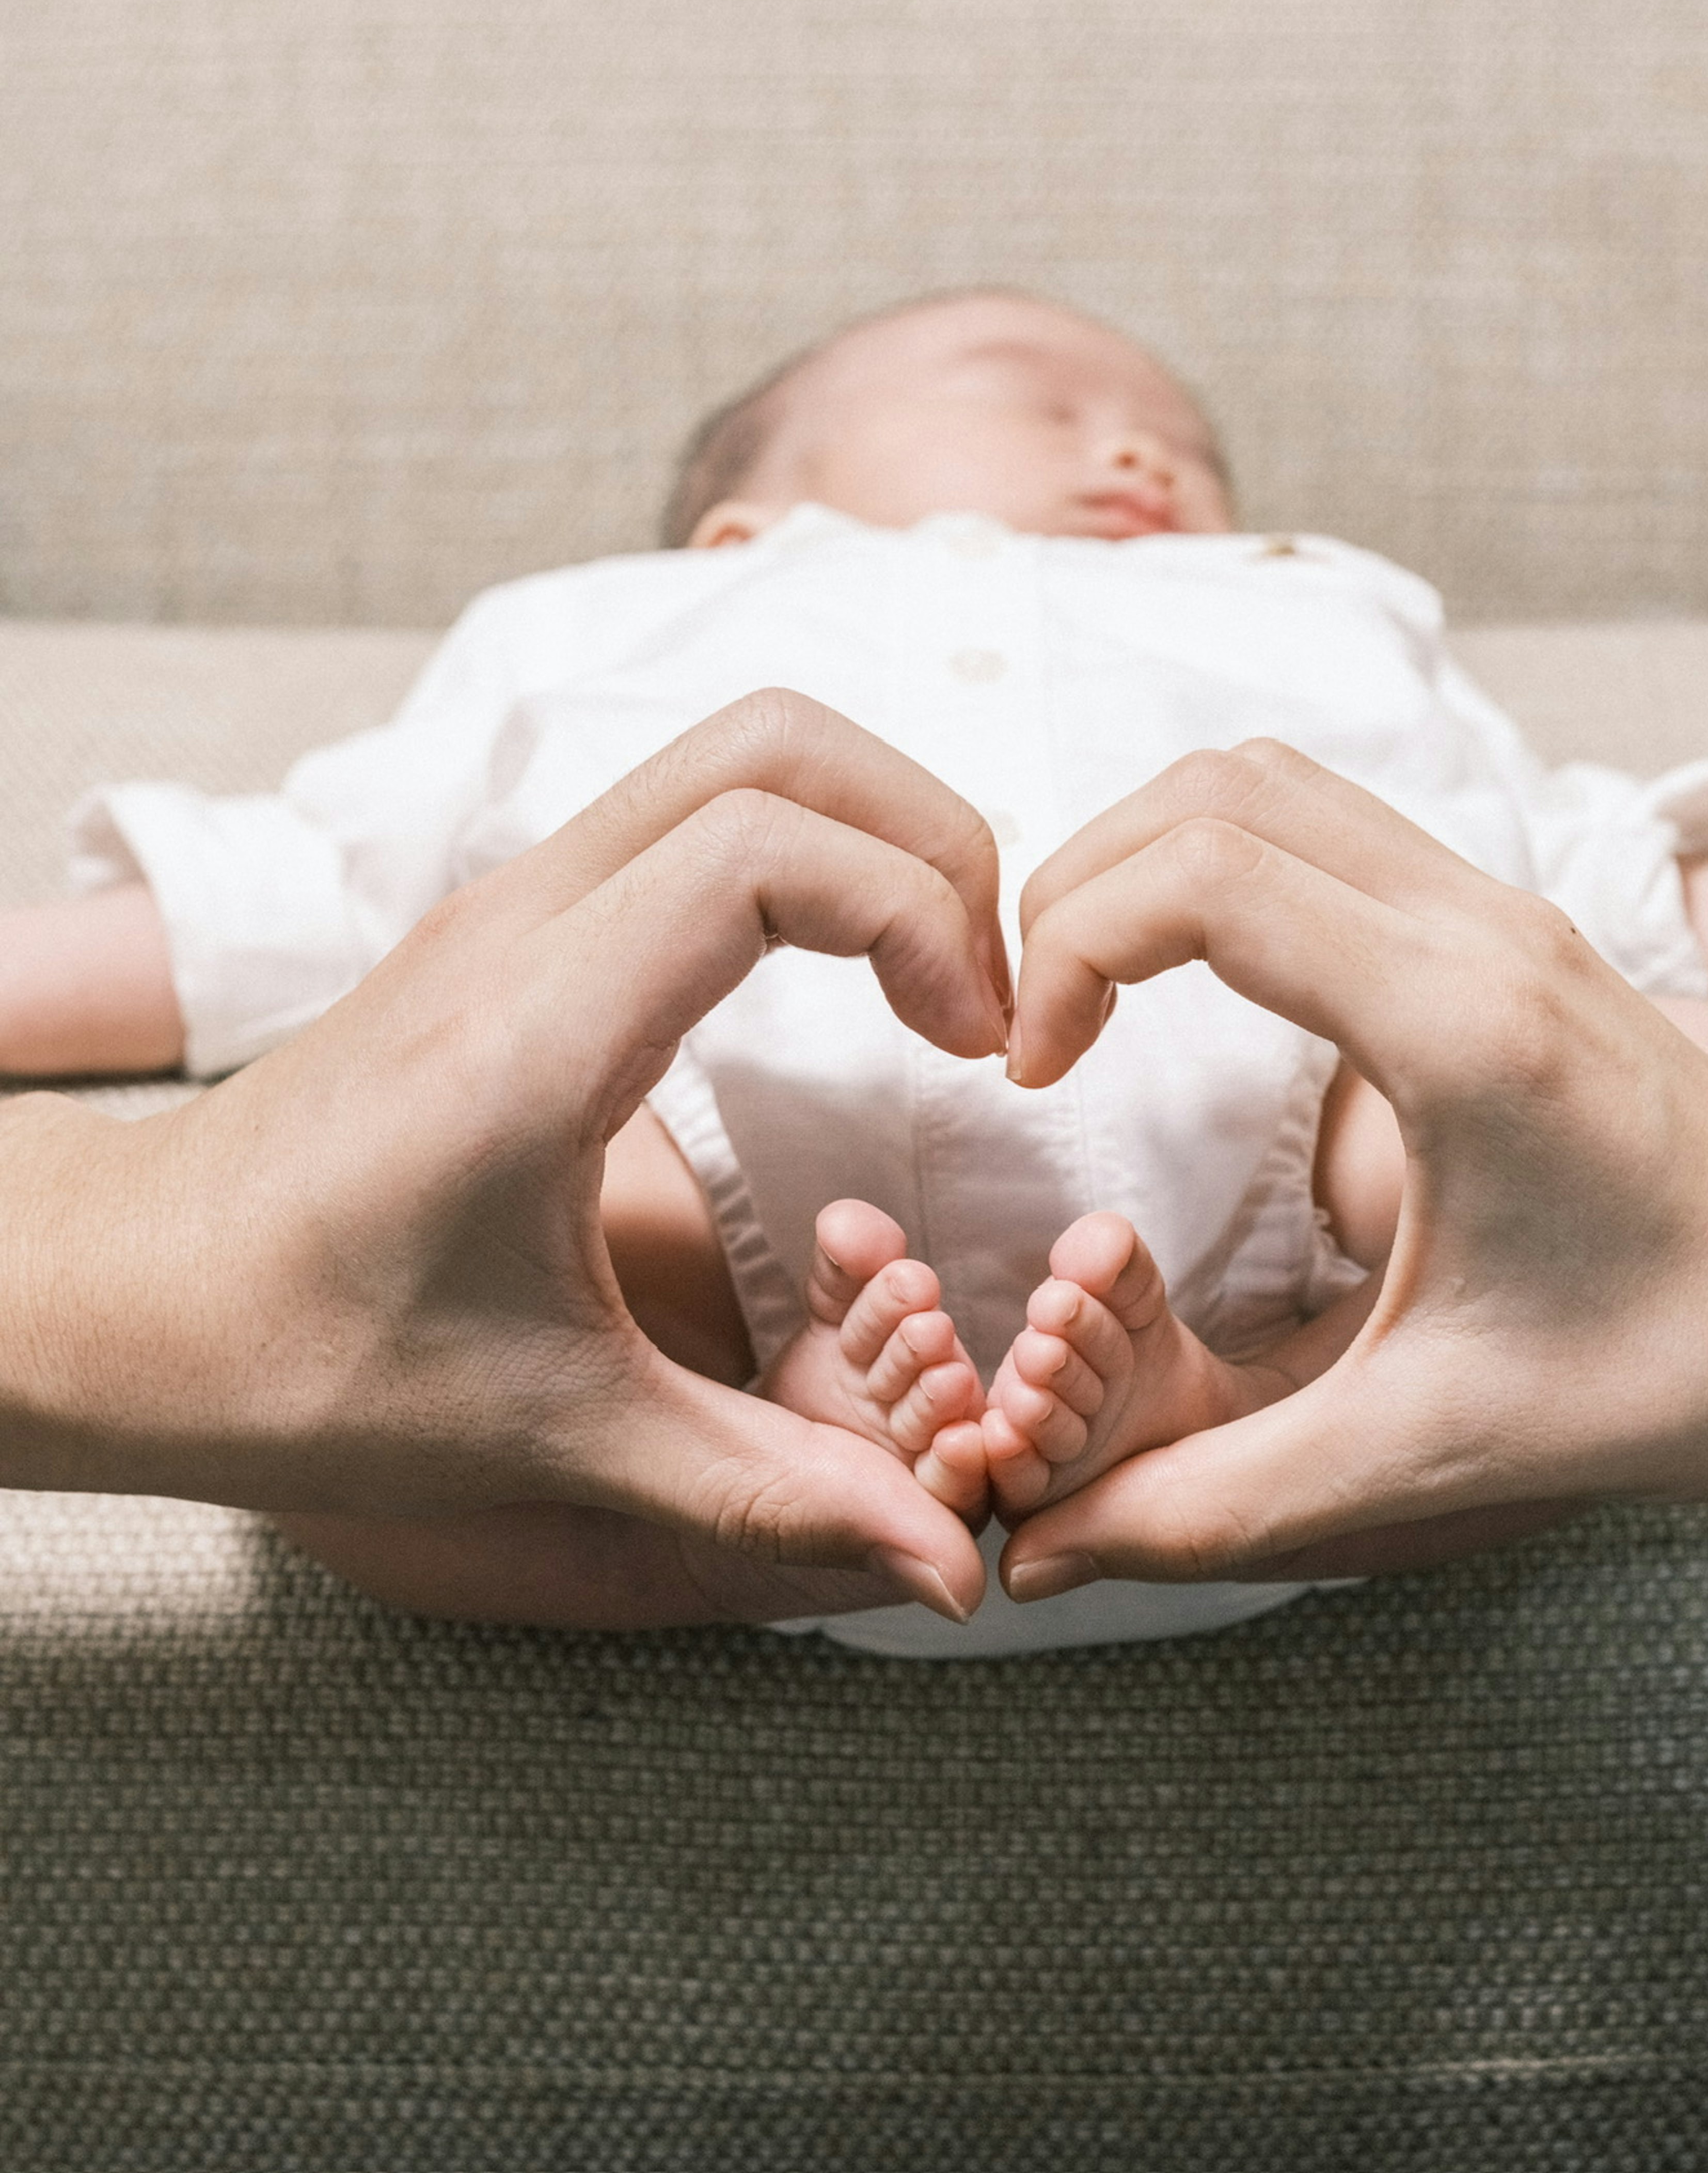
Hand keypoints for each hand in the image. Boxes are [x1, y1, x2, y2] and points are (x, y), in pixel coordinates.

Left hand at [0, 691, 1010, 1622]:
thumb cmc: (304, 1360)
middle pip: (774, 744)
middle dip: (925, 833)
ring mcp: (510, 904)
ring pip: (732, 756)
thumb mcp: (553, 1434)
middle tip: (981, 988)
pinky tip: (837, 986)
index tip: (973, 1040)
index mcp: (538, 1031)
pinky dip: (803, 855)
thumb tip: (944, 1562)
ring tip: (933, 982)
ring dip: (868, 834)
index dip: (916, 910)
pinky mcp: (509, 922)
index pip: (767, 847)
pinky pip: (688, 811)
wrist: (127, 1300)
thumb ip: (767, 1493)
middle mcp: (523, 925)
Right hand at [997, 743, 1707, 1600]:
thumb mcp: (1418, 1452)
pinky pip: (1330, 822)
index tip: (1034, 1064)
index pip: (1206, 877)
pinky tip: (1194, 981)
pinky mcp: (1511, 924)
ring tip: (1091, 986)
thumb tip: (1037, 1553)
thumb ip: (1212, 1503)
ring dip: (1150, 856)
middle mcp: (1484, 930)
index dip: (1069, 946)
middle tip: (1037, 1016)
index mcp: (1458, 1028)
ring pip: (1273, 781)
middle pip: (1219, 790)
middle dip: (1081, 880)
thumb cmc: (1659, 1381)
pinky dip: (1223, 861)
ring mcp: (1506, 910)